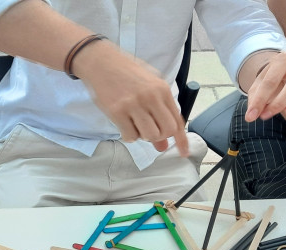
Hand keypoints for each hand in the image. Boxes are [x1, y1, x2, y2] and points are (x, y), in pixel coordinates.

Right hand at [74, 42, 188, 155]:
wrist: (101, 62)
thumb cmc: (126, 73)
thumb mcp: (148, 86)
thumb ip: (159, 112)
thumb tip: (162, 143)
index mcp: (162, 89)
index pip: (177, 120)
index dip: (182, 139)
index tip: (184, 152)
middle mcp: (151, 97)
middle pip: (166, 131)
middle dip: (160, 137)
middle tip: (150, 131)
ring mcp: (134, 105)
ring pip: (149, 135)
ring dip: (143, 136)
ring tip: (136, 125)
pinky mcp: (117, 112)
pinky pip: (130, 136)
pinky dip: (129, 136)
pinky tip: (125, 125)